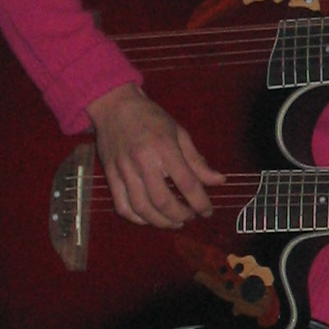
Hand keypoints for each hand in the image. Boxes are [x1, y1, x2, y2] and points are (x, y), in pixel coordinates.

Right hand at [86, 83, 224, 228]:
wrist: (114, 106)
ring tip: (174, 222)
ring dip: (161, 221)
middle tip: (190, 217)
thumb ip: (197, 160)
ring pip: (142, 208)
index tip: (208, 211)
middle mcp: (143, 162)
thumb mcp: (179, 132)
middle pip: (163, 201)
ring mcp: (124, 170)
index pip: (187, 183)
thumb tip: (219, 181)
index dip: (200, 202)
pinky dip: (136, 218)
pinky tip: (149, 218)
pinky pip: (122, 205)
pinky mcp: (110, 176)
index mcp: (165, 148)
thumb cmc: (150, 118)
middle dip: (181, 215)